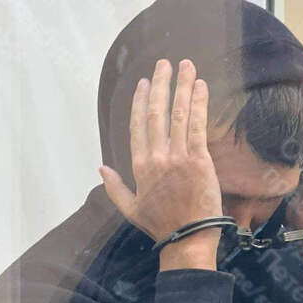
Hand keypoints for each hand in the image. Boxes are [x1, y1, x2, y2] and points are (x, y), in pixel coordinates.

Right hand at [98, 58, 222, 265]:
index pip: (138, 125)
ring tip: (186, 66)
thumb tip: (100, 167)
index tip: (145, 83)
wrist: (187, 238)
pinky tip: (201, 86)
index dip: (141, 101)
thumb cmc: (160, 225)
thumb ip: (113, 187)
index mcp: (139, 166)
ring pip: (177, 114)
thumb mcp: (130, 209)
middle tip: (165, 64)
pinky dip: (198, 103)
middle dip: (161, 84)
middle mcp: (155, 156)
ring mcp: (177, 156)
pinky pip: (196, 125)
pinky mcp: (199, 159)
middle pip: (157, 113)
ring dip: (182, 86)